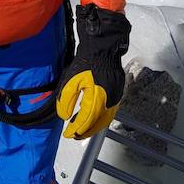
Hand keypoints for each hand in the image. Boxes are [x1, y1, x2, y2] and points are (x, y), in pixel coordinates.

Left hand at [56, 5, 129, 139]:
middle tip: (75, 135)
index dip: (76, 129)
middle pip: (99, 123)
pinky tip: (92, 116)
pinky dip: (101, 117)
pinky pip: (110, 110)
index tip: (68, 134)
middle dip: (86, 131)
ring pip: (106, 118)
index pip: (86, 119)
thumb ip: (66, 99)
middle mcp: (110, 99)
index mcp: (97, 96)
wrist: (103, 47)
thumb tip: (64, 116)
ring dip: (94, 126)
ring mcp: (116, 96)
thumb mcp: (71, 79)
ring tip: (82, 129)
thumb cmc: (86, 62)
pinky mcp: (119, 92)